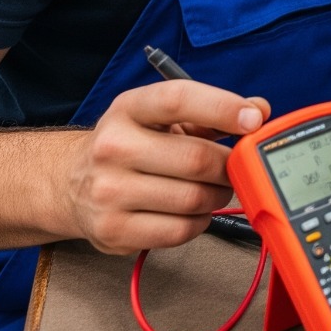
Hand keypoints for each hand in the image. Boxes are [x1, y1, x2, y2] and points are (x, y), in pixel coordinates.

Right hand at [56, 80, 270, 254]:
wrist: (71, 184)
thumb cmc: (132, 144)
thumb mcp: (163, 118)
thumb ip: (212, 113)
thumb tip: (259, 110)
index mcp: (129, 108)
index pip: (178, 99)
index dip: (223, 107)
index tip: (254, 118)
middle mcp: (112, 147)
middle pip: (196, 158)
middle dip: (228, 164)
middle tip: (234, 166)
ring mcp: (108, 192)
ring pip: (193, 198)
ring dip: (217, 195)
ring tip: (213, 188)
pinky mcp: (113, 231)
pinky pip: (180, 230)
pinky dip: (200, 222)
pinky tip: (194, 211)